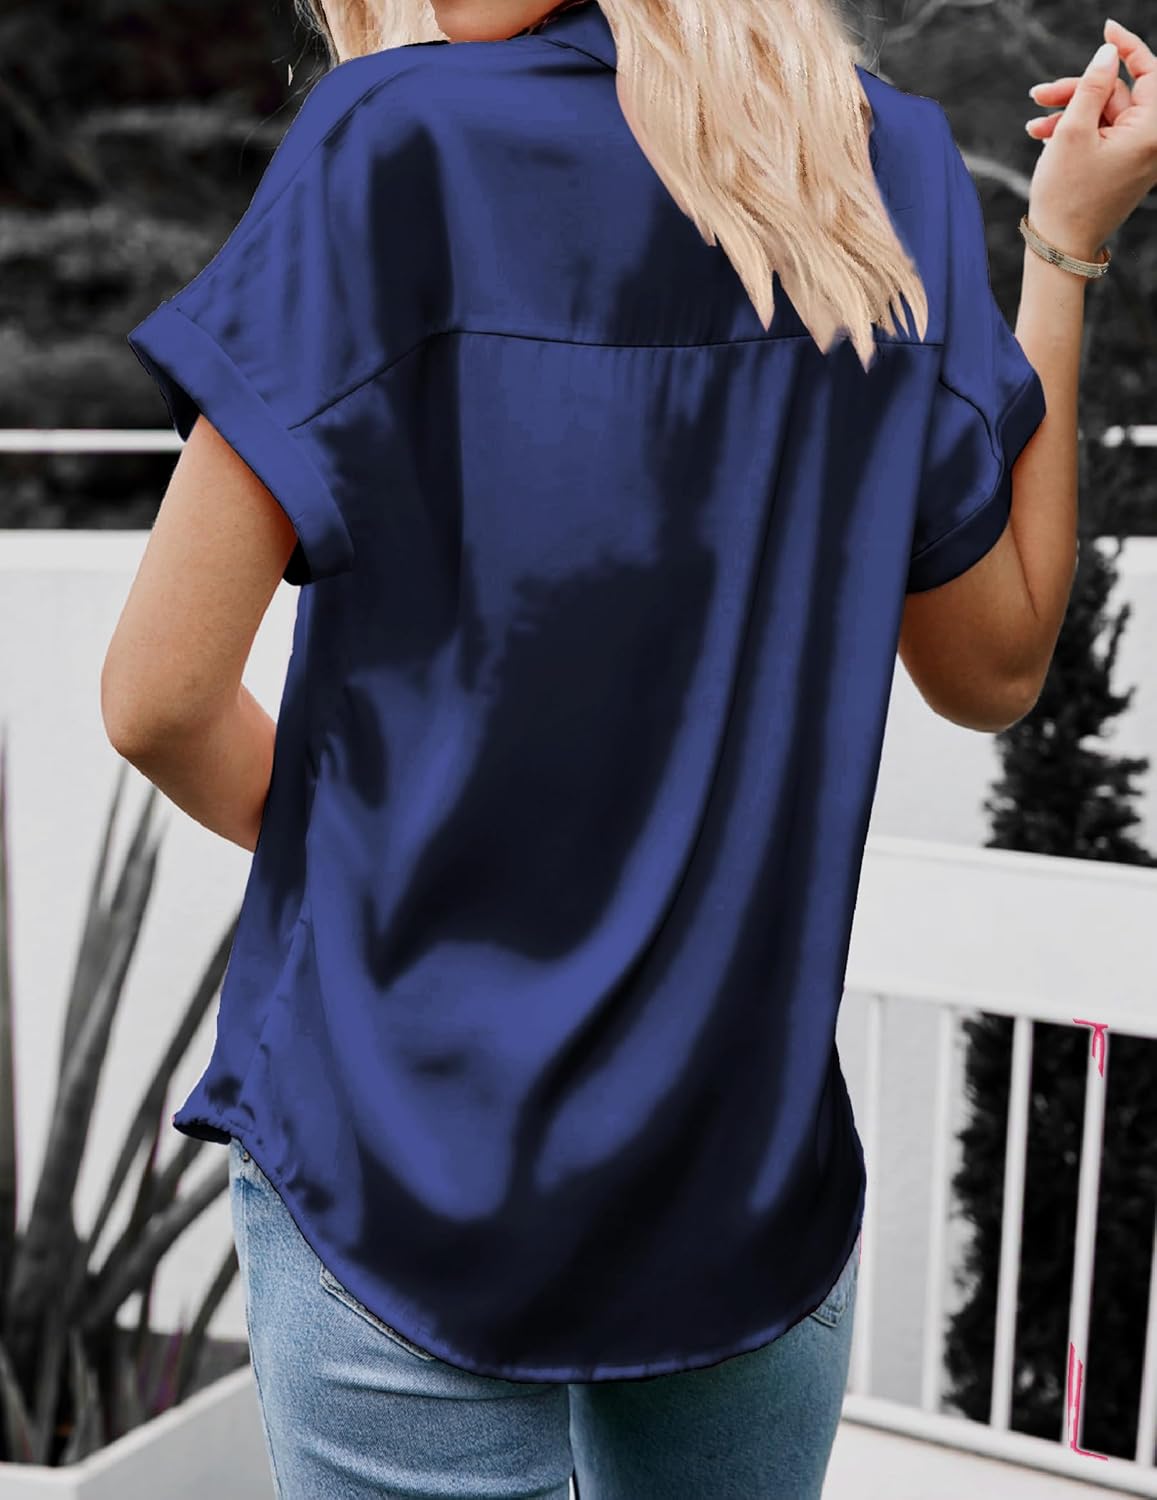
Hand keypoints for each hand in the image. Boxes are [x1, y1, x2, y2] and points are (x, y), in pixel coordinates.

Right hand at [1025, 17, 1156, 260]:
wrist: (1060, 248)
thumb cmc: (1066, 196)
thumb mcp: (1073, 132)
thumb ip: (1091, 87)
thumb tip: (1108, 54)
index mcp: (1151, 131)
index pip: (1149, 71)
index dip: (1126, 47)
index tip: (1105, 29)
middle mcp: (1151, 142)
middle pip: (1118, 94)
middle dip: (1077, 91)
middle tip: (1038, 95)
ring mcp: (1137, 156)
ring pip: (1104, 115)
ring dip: (1068, 114)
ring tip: (1034, 124)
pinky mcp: (1122, 167)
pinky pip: (1102, 136)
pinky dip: (1076, 132)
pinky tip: (1045, 137)